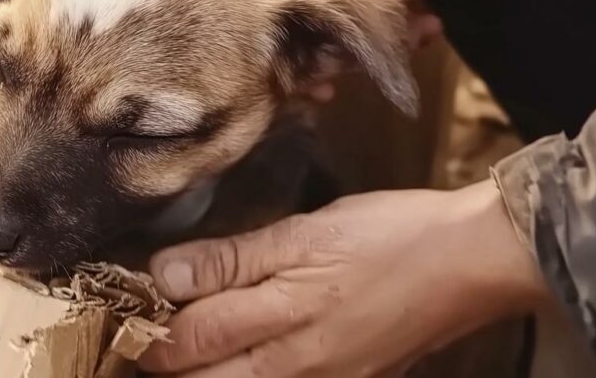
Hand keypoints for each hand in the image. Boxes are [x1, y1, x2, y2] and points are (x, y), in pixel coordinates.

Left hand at [139, 182, 546, 376]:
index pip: (191, 339)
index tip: (122, 311)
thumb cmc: (390, 235)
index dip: (148, 329)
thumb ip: (233, 257)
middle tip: (137, 338)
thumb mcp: (306, 232)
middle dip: (165, 363)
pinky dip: (246, 376)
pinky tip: (239, 358)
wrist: (472, 263)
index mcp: (283, 319)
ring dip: (203, 372)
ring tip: (180, 348)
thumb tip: (164, 274)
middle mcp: (297, 366)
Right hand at [210, 0, 489, 48]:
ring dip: (329, 38)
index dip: (218, 11)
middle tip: (334, 75)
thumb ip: (349, 0)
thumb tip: (312, 51)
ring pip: (278, 3)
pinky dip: (348, 23)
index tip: (255, 57)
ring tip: (393, 46)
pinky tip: (400, 35)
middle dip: (284, 42)